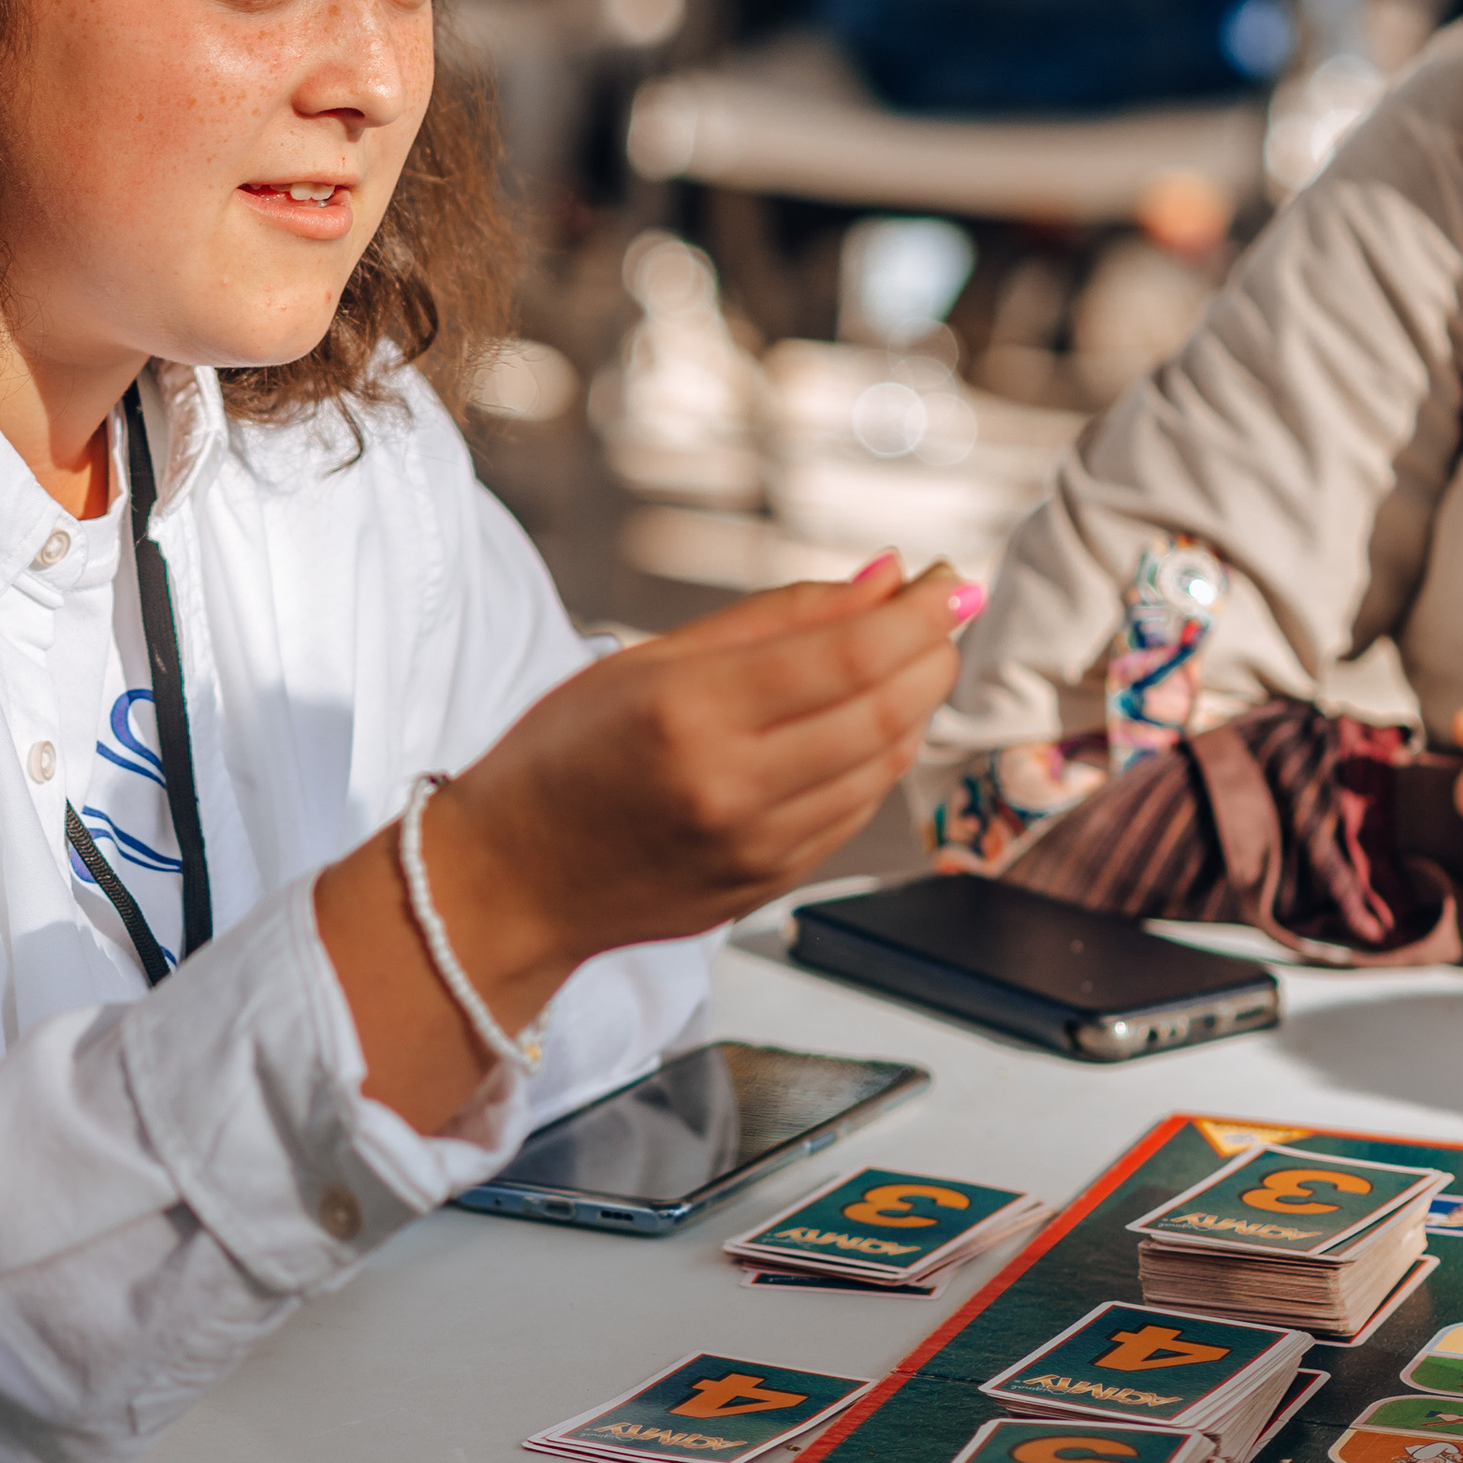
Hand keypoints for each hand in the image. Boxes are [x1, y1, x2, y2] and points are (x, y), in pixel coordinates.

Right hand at [316, 566, 966, 1128]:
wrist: (510, 883)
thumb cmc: (560, 757)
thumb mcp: (645, 660)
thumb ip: (773, 619)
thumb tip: (882, 577)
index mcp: (690, 714)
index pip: (851, 655)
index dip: (921, 611)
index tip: (952, 577)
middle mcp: (732, 787)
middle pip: (886, 710)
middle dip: (934, 650)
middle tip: (946, 607)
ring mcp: (757, 848)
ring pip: (884, 765)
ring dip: (916, 702)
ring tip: (908, 655)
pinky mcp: (769, 885)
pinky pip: (855, 811)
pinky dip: (879, 757)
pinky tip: (866, 722)